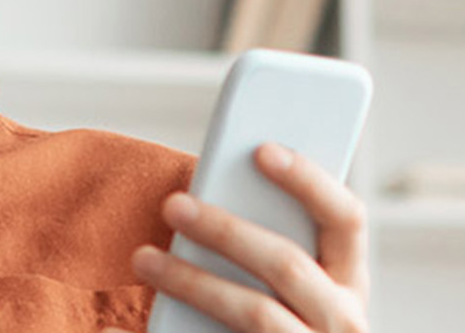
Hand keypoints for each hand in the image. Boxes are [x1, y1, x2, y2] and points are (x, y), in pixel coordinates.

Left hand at [108, 143, 370, 332]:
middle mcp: (342, 320)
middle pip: (287, 263)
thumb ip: (265, 239)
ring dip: (193, 281)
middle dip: (227, 230)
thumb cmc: (279, 318)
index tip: (261, 150)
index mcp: (349, 281)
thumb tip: (203, 194)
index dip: (309, 180)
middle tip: (172, 204)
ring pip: (255, 313)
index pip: (346, 218)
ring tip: (143, 258)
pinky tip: (115, 327)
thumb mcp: (291, 284)